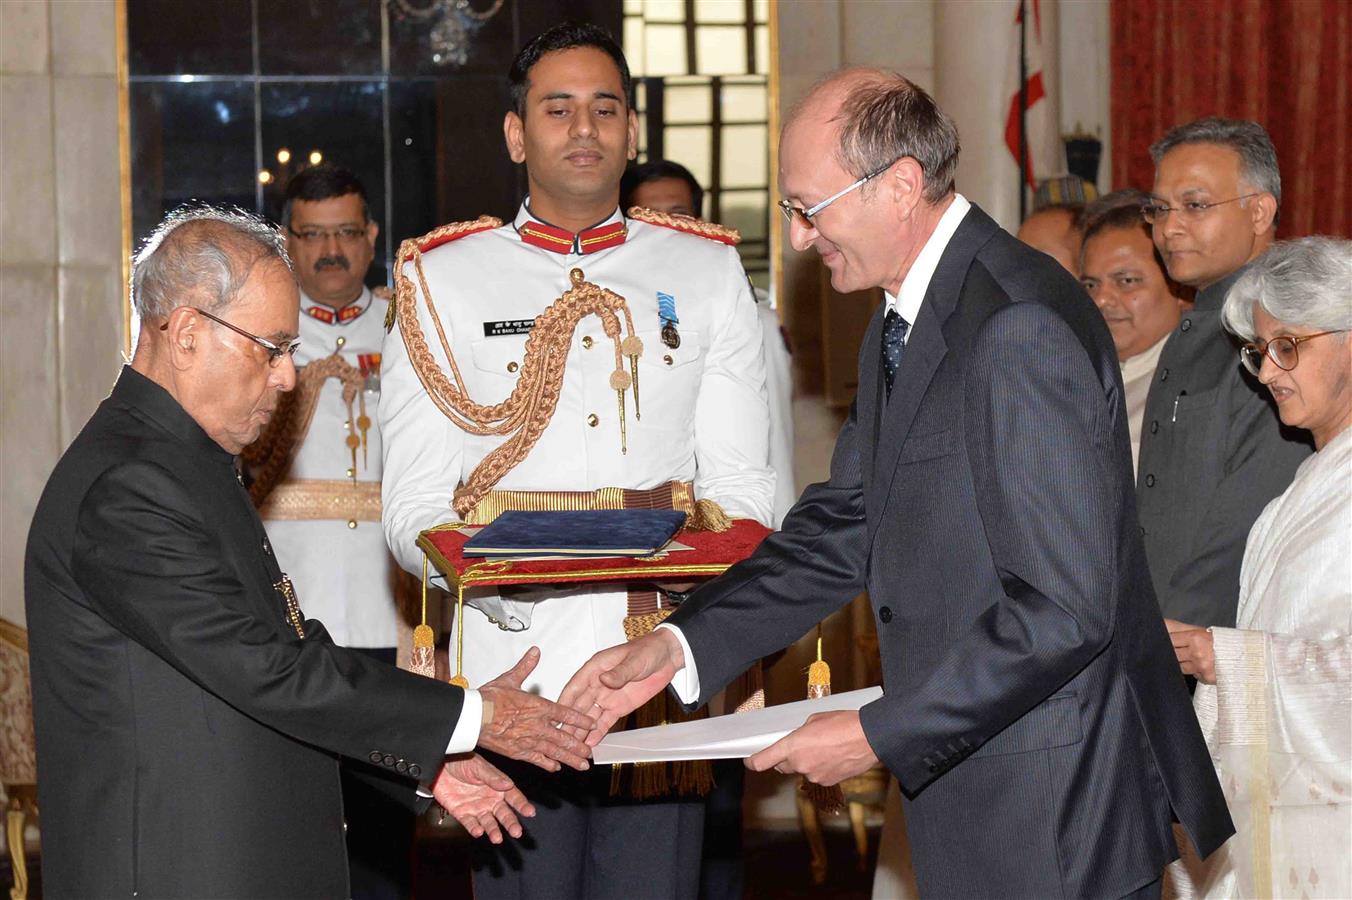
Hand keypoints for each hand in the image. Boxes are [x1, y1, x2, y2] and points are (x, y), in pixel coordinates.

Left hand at [431, 753, 532, 843]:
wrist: (439, 764)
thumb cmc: (462, 761)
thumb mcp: (478, 767)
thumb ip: (492, 777)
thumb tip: (508, 785)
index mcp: (498, 786)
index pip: (513, 797)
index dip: (522, 804)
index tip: (530, 812)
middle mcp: (490, 799)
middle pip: (503, 814)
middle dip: (510, 823)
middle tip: (517, 833)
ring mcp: (476, 807)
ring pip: (488, 822)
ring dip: (493, 830)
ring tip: (497, 838)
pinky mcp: (462, 813)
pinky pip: (469, 823)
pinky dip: (474, 828)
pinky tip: (478, 832)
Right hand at [478, 647, 595, 771]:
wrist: (472, 717)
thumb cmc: (488, 698)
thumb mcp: (510, 678)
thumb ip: (526, 667)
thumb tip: (535, 652)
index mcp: (538, 706)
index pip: (566, 714)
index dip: (581, 720)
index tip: (592, 724)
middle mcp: (537, 725)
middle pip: (564, 737)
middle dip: (579, 746)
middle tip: (590, 752)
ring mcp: (528, 740)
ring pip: (554, 751)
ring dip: (569, 758)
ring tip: (582, 764)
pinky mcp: (517, 751)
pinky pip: (536, 759)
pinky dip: (547, 763)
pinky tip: (555, 767)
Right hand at [559, 629, 684, 745]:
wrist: (667, 657)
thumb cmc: (648, 650)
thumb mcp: (633, 661)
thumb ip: (619, 673)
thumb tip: (604, 679)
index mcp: (595, 668)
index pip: (575, 687)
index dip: (564, 701)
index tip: (555, 715)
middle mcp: (597, 684)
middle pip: (579, 705)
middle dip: (570, 722)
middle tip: (562, 737)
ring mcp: (607, 697)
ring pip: (589, 716)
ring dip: (581, 731)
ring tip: (573, 746)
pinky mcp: (618, 707)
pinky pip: (605, 722)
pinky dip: (597, 733)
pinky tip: (590, 743)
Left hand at [746, 710, 878, 785]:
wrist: (871, 738)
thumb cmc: (844, 724)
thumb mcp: (815, 720)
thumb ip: (801, 733)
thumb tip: (799, 740)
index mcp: (793, 746)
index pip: (763, 761)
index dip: (753, 762)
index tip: (749, 761)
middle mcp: (800, 764)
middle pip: (782, 766)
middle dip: (785, 758)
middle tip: (798, 746)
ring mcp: (814, 776)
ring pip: (801, 770)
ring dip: (806, 761)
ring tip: (825, 747)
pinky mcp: (828, 782)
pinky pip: (817, 775)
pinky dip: (820, 767)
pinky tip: (833, 756)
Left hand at [1165, 619, 1215, 684]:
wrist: (1244, 654)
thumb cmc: (1220, 641)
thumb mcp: (1201, 631)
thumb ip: (1181, 630)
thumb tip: (1162, 627)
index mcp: (1195, 638)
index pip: (1170, 640)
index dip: (1166, 642)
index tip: (1164, 643)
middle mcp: (1197, 653)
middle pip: (1173, 656)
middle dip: (1175, 654)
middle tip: (1183, 652)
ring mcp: (1202, 666)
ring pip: (1181, 667)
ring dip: (1186, 663)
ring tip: (1197, 658)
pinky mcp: (1207, 678)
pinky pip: (1194, 676)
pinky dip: (1197, 672)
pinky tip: (1204, 666)